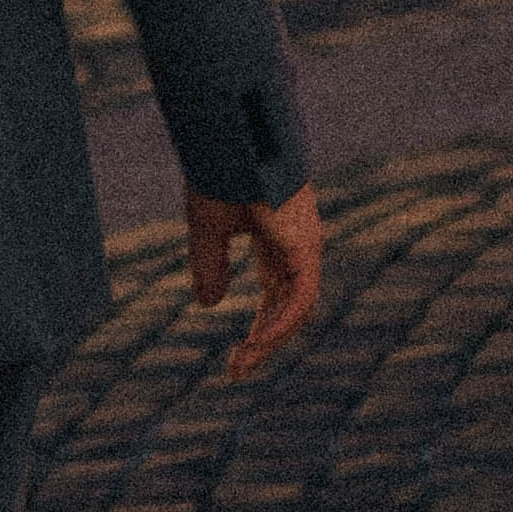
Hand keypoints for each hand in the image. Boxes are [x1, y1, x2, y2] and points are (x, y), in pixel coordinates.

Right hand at [185, 181, 321, 379]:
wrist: (230, 139)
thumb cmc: (222, 171)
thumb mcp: (208, 228)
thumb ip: (209, 264)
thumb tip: (209, 304)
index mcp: (280, 241)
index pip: (276, 297)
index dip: (258, 330)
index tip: (235, 362)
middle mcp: (298, 247)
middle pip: (287, 309)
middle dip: (262, 343)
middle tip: (236, 372)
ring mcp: (304, 246)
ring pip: (296, 308)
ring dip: (270, 339)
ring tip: (241, 364)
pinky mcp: (304, 245)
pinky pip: (300, 296)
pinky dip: (280, 322)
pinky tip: (256, 342)